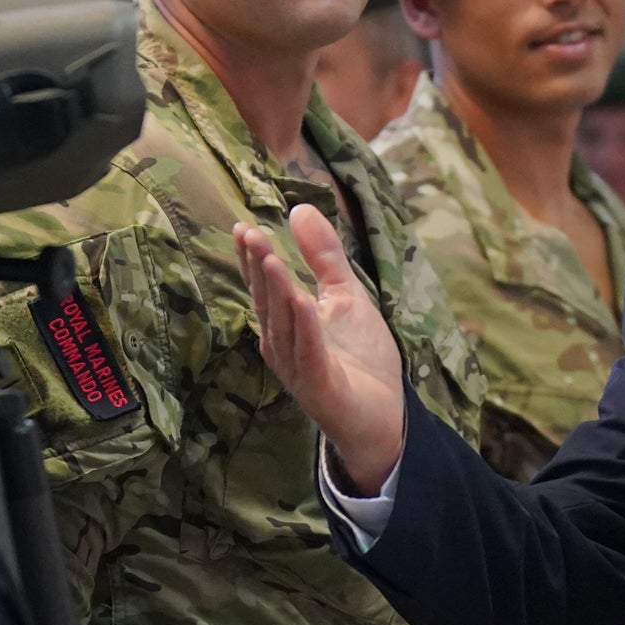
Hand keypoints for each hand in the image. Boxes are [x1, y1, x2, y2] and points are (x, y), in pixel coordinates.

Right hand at [234, 205, 407, 490]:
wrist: (383, 415)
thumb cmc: (360, 358)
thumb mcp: (346, 295)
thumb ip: (324, 257)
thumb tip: (299, 209)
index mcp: (286, 324)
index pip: (264, 287)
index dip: (252, 259)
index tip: (241, 227)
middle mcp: (283, 345)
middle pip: (267, 302)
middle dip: (258, 268)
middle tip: (248, 233)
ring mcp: (298, 367)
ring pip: (284, 324)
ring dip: (276, 291)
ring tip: (269, 257)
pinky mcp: (319, 386)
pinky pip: (309, 351)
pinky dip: (305, 326)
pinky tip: (302, 300)